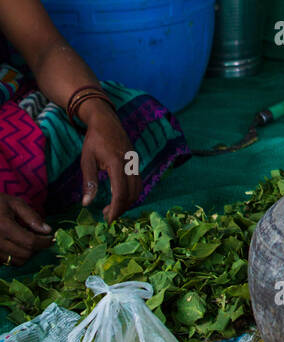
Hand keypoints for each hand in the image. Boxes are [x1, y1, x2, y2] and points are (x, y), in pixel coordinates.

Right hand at [0, 195, 53, 265]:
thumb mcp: (14, 203)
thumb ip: (31, 216)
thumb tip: (47, 230)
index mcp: (4, 227)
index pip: (30, 242)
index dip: (44, 242)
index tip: (51, 238)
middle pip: (25, 254)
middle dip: (36, 248)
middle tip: (40, 239)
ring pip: (16, 261)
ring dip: (26, 254)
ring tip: (27, 242)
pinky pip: (7, 262)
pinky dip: (15, 256)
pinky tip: (16, 245)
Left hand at [78, 98, 140, 222]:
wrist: (106, 120)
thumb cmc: (93, 139)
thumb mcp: (86, 160)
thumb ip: (89, 182)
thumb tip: (87, 204)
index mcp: (117, 163)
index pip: (120, 193)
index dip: (116, 209)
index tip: (108, 221)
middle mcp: (130, 164)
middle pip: (132, 194)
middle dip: (121, 209)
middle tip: (107, 216)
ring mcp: (135, 162)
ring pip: (138, 189)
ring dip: (127, 202)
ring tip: (112, 209)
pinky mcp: (136, 162)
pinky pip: (138, 182)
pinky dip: (131, 193)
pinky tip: (118, 196)